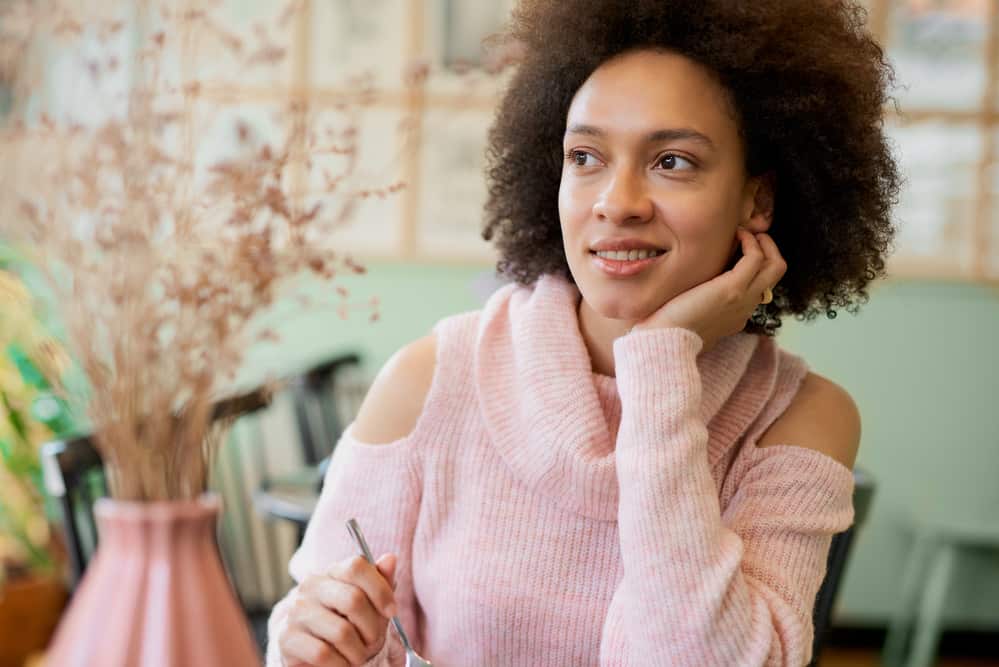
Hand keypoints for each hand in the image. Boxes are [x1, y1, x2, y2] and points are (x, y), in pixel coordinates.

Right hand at [279, 553, 397, 666]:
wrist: (308, 649)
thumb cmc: (345, 623)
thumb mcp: (368, 604)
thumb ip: (380, 583)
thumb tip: (390, 559)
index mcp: (332, 572)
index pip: (357, 567)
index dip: (380, 589)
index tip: (391, 611)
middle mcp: (311, 587)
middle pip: (353, 600)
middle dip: (372, 628)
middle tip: (373, 641)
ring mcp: (296, 611)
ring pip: (341, 632)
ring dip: (358, 652)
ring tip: (357, 656)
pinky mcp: (287, 638)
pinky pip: (322, 653)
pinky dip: (340, 664)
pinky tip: (341, 663)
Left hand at [633, 229, 786, 349]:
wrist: (664, 343)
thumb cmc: (666, 331)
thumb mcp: (688, 317)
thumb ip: (697, 305)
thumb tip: (688, 292)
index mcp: (736, 316)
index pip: (759, 287)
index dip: (755, 265)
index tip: (740, 249)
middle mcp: (745, 308)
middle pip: (774, 275)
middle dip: (768, 250)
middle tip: (751, 235)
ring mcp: (743, 299)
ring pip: (775, 266)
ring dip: (763, 243)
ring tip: (745, 231)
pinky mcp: (733, 289)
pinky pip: (755, 258)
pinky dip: (750, 242)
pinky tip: (736, 234)